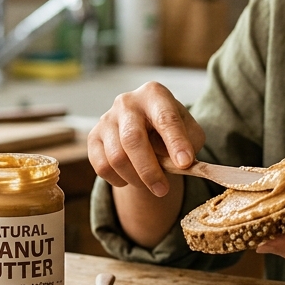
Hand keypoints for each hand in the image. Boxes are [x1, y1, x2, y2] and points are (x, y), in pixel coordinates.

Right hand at [87, 82, 204, 197]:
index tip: (185, 163)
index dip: (176, 142)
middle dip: (149, 170)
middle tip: (163, 190)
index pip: (165, 118)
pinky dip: (120, 180)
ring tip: (151, 183)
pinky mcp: (93, 137)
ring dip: (136, 178)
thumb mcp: (189, 131)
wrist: (145, 129)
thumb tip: (181, 163)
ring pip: (116, 157)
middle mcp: (127, 102)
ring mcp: (106, 119)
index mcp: (154, 94)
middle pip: (133, 139)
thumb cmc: (170, 130)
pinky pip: (103, 167)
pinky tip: (132, 177)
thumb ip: (190, 144)